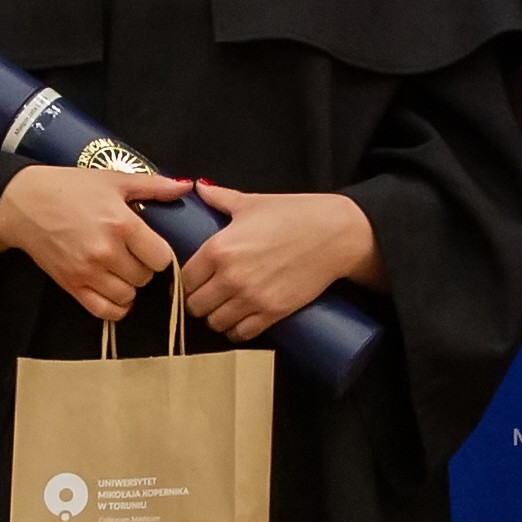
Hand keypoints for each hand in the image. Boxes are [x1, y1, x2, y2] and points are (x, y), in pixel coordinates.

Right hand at [0, 164, 187, 322]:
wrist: (24, 203)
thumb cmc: (70, 187)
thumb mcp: (113, 180)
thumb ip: (153, 186)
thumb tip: (185, 188)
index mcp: (122, 224)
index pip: (161, 257)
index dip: (159, 253)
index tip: (150, 246)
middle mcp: (106, 251)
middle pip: (145, 278)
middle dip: (143, 267)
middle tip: (132, 255)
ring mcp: (87, 272)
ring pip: (128, 296)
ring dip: (130, 286)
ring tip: (121, 270)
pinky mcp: (71, 285)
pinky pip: (104, 311)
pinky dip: (115, 307)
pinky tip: (115, 292)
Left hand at [182, 180, 377, 342]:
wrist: (335, 234)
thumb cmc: (294, 214)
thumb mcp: (253, 203)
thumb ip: (221, 198)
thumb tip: (199, 188)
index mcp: (218, 248)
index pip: (185, 279)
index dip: (187, 281)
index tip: (194, 281)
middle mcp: (230, 277)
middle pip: (195, 306)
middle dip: (198, 302)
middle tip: (208, 296)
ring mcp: (251, 298)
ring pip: (215, 323)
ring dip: (216, 318)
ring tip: (223, 309)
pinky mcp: (272, 313)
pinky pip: (241, 334)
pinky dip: (236, 331)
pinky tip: (239, 322)